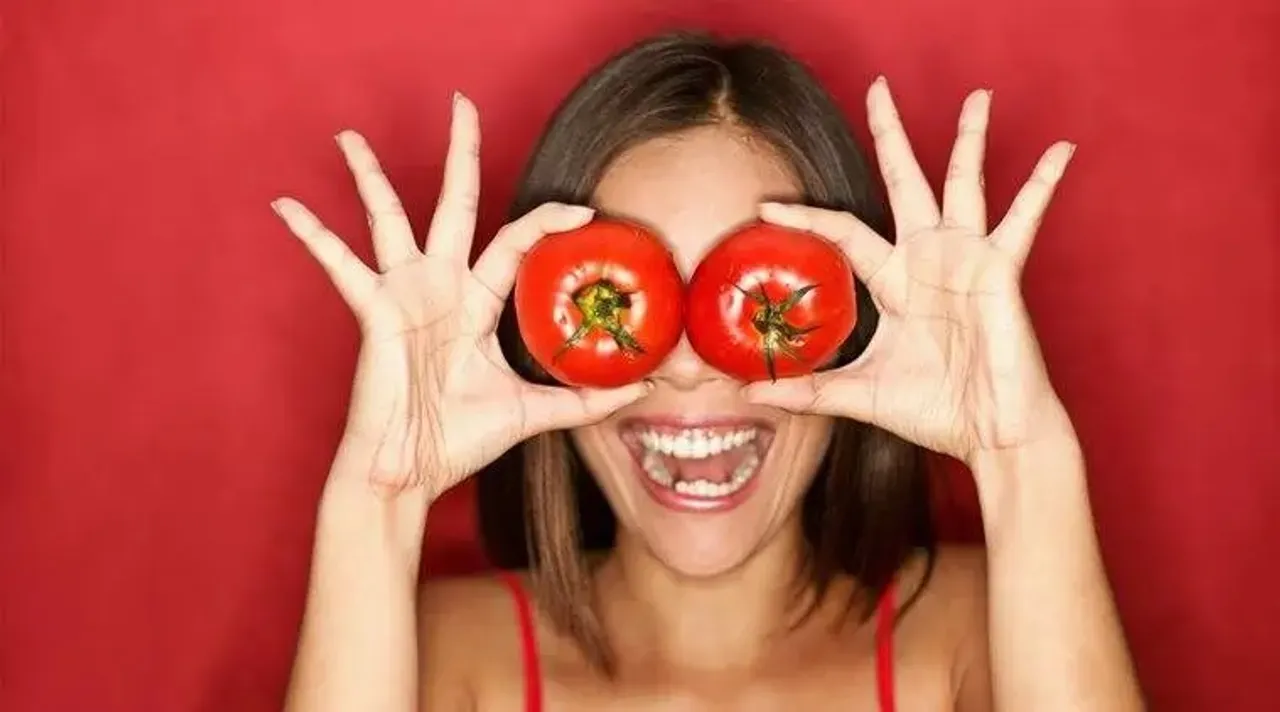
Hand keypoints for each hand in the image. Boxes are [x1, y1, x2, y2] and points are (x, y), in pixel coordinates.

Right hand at [272, 94, 649, 498]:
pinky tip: (285, 205)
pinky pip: (338, 265)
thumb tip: (643, 390)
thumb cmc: (458, 441)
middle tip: (462, 103)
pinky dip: (312, 235)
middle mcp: (440, 288)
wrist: (408, 472)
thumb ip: (585, 398)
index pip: (516, 242)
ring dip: (369, 176)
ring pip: (387, 219)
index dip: (547, 220)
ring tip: (349, 136)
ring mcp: (403, 295)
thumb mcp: (533, 411)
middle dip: (460, 154)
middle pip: (455, 204)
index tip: (583, 209)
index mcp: (475, 304)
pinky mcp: (373, 310)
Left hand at [742, 78, 1074, 465]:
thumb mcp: (858, 394)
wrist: (991, 435)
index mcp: (895, 282)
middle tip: (877, 87)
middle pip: (903, 181)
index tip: (765, 207)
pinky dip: (1043, 184)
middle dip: (890, 134)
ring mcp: (967, 259)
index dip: (806, 216)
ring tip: (977, 95)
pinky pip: (1023, 218)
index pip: (843, 231)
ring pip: (963, 183)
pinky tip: (1060, 149)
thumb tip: (748, 393)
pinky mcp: (1000, 270)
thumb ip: (807, 389)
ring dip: (969, 138)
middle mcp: (929, 259)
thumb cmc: (934, 411)